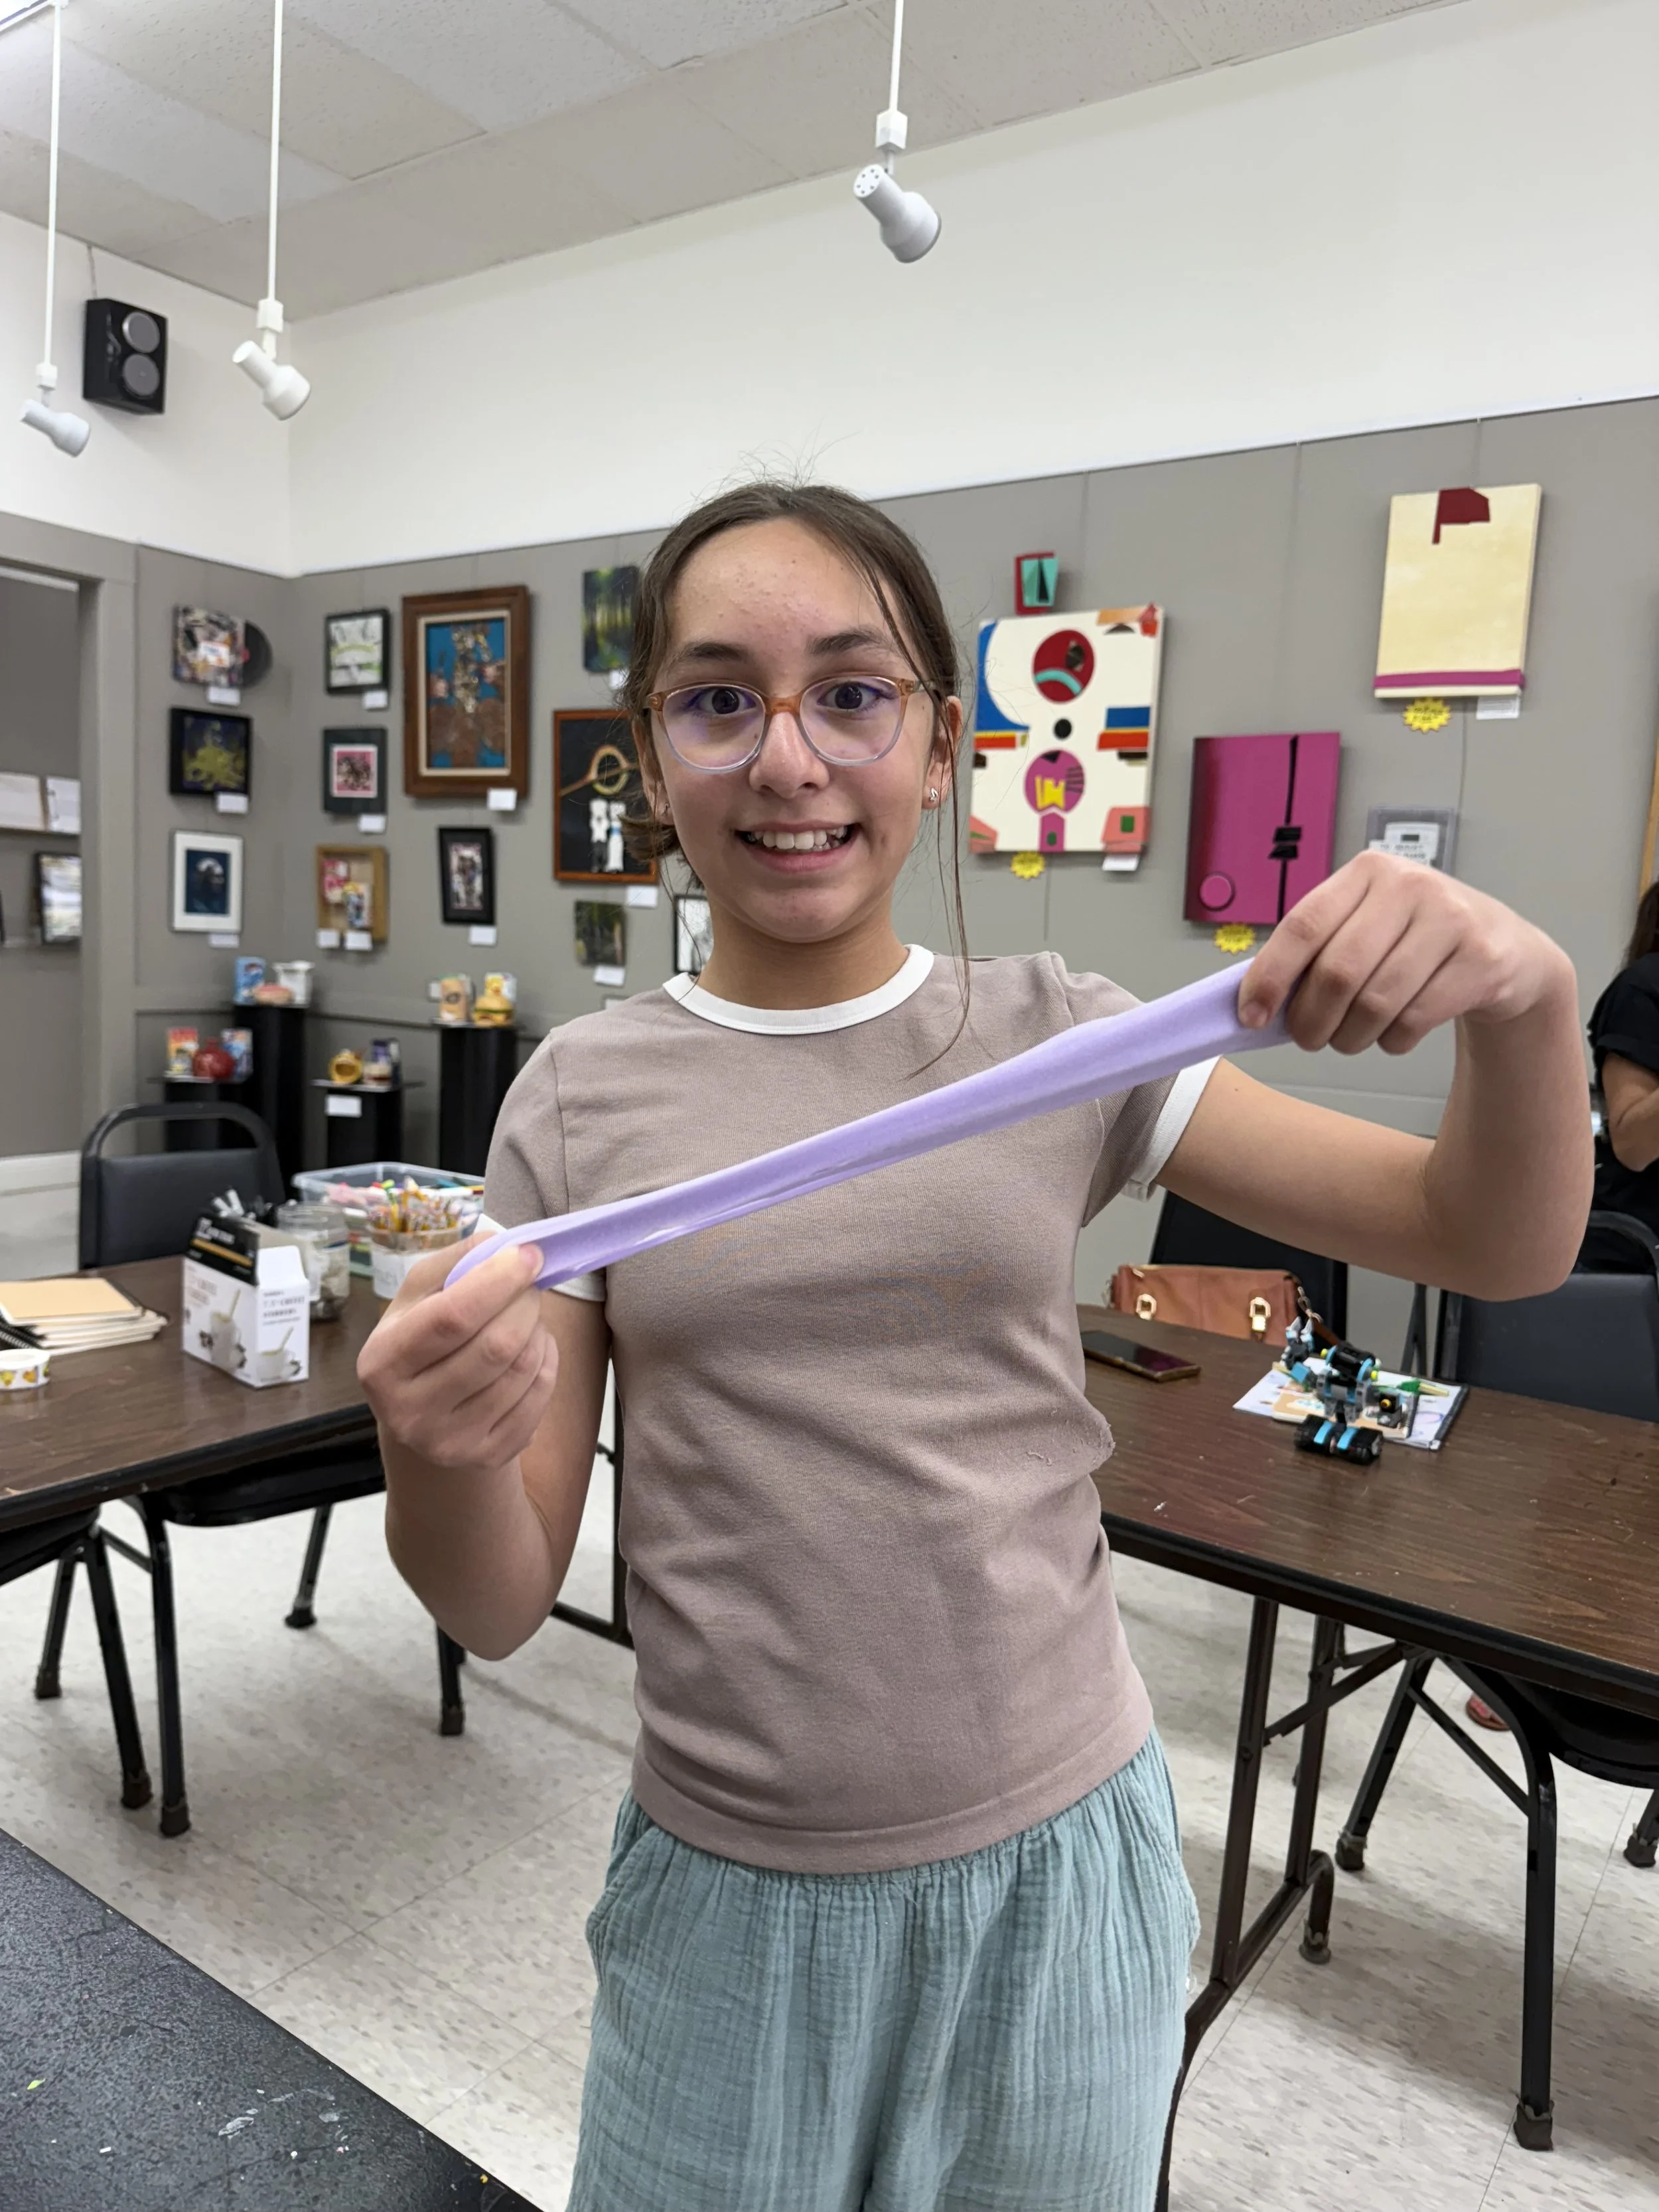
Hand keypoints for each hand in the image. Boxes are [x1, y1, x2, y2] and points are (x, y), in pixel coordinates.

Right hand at [357, 1232, 556, 1475]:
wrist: (424, 1420)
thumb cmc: (423, 1343)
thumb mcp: (418, 1300)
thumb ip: (453, 1264)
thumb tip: (503, 1244)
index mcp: (383, 1363)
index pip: (451, 1318)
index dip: (497, 1282)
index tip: (529, 1255)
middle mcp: (409, 1411)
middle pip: (495, 1346)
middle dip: (525, 1304)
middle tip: (531, 1284)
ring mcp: (450, 1441)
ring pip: (522, 1370)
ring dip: (538, 1330)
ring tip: (527, 1316)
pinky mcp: (488, 1455)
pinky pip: (539, 1396)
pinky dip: (547, 1361)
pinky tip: (533, 1349)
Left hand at [1238, 850, 1574, 1054]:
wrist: (1505, 949)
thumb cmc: (1416, 940)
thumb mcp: (1366, 926)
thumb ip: (1317, 951)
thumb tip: (1255, 1001)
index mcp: (1367, 872)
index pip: (1302, 925)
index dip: (1269, 976)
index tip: (1251, 1016)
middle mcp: (1409, 886)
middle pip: (1337, 972)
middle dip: (1311, 1020)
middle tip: (1308, 1039)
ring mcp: (1450, 919)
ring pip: (1375, 1003)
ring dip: (1350, 1038)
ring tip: (1349, 1039)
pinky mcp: (1481, 959)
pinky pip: (1414, 1021)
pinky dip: (1392, 1041)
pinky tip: (1394, 1033)